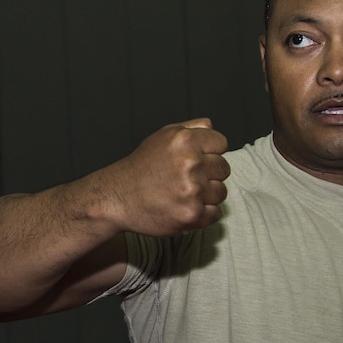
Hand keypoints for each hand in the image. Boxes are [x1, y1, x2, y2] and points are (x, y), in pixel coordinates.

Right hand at [96, 119, 229, 235]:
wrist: (118, 197)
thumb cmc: (141, 167)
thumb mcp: (163, 136)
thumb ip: (191, 128)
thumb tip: (212, 127)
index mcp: (185, 141)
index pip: (221, 144)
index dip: (210, 152)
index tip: (197, 159)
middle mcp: (191, 164)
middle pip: (224, 169)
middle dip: (209, 173)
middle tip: (187, 178)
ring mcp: (193, 191)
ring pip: (221, 192)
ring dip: (207, 195)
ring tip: (185, 193)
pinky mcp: (192, 214)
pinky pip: (215, 213)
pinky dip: (203, 213)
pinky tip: (185, 207)